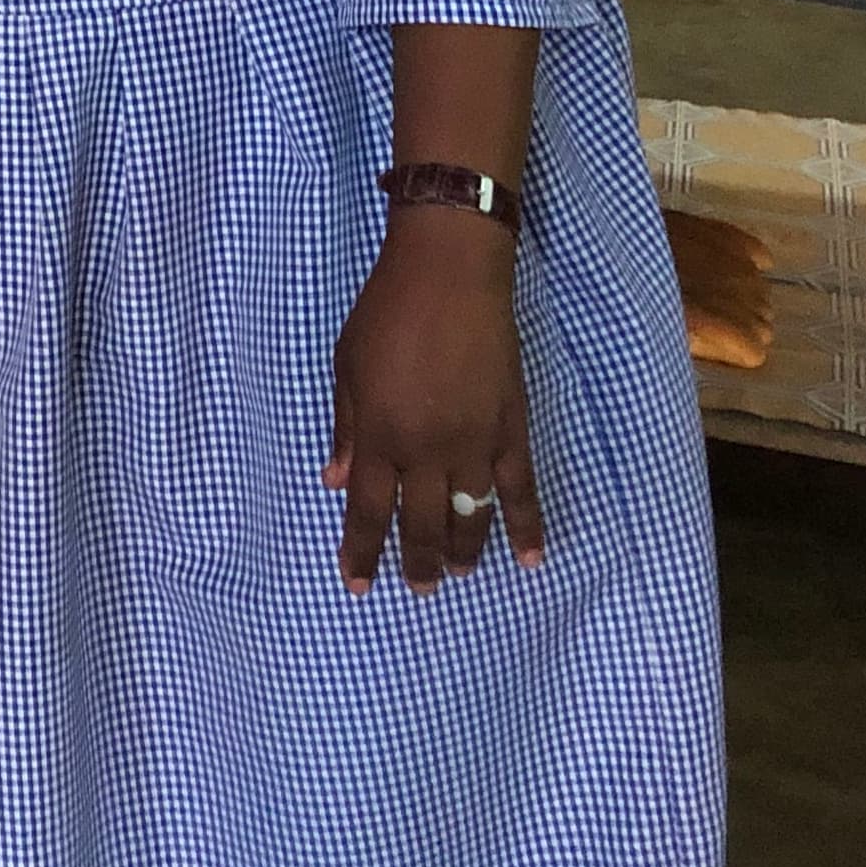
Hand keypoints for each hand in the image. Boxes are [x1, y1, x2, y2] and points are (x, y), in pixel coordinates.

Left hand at [326, 206, 543, 594]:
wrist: (449, 276)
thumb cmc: (386, 313)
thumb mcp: (346, 367)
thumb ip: (346, 429)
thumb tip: (336, 481)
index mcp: (380, 436)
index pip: (368, 510)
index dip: (362, 550)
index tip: (356, 584)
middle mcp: (426, 451)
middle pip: (419, 523)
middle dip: (415, 563)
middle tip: (417, 590)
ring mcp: (473, 444)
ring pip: (468, 516)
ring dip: (462, 551)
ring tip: (457, 576)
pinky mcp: (511, 430)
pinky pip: (520, 490)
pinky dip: (526, 527)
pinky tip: (529, 559)